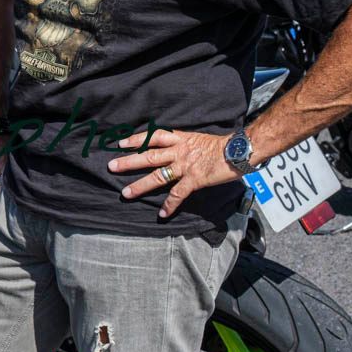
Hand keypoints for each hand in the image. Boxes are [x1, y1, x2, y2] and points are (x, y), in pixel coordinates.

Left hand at [107, 128, 238, 218]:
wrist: (240, 149)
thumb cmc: (221, 145)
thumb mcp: (196, 138)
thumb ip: (181, 143)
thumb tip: (169, 148)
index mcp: (179, 139)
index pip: (153, 137)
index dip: (136, 139)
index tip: (120, 143)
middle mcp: (179, 151)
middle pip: (148, 156)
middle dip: (128, 162)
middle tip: (111, 167)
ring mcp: (186, 166)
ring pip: (158, 176)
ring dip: (140, 185)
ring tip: (125, 193)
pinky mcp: (195, 179)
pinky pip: (178, 194)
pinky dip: (170, 205)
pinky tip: (161, 214)